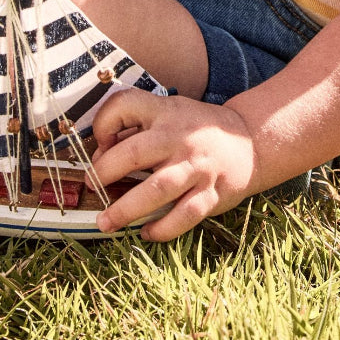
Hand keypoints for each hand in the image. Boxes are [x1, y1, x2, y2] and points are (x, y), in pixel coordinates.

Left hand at [90, 91, 258, 240]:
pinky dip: (162, 228)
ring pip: (157, 190)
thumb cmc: (194, 127)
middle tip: (91, 186)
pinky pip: (184, 215)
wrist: (249, 141)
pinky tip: (145, 232)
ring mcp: (197, 167)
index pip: (124, 106)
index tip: (99, 143)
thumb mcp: (167, 111)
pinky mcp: (212, 193)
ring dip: (126, 209)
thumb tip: (100, 154)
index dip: (103, 124)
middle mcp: (179, 137)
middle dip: (105, 173)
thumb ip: (136, 126)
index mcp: (164, 111)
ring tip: (105, 222)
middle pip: (134, 154)